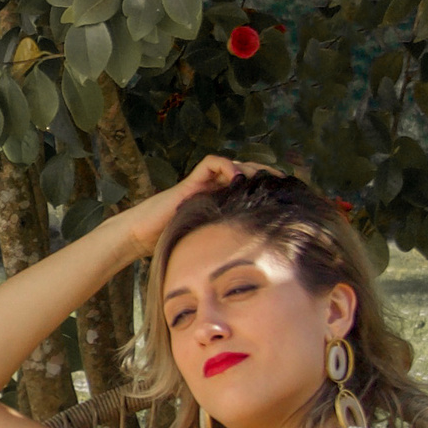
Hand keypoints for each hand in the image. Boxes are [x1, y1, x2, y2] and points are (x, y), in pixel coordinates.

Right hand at [119, 152, 270, 258]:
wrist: (141, 236)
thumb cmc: (171, 243)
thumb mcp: (207, 244)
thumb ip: (225, 244)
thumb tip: (253, 265)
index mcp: (219, 202)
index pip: (248, 186)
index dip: (267, 185)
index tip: (286, 192)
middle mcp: (212, 189)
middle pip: (246, 170)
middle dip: (266, 172)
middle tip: (283, 181)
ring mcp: (202, 184)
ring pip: (232, 163)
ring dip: (251, 167)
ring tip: (266, 177)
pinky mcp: (191, 182)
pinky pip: (212, 163)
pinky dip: (227, 166)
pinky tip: (237, 178)